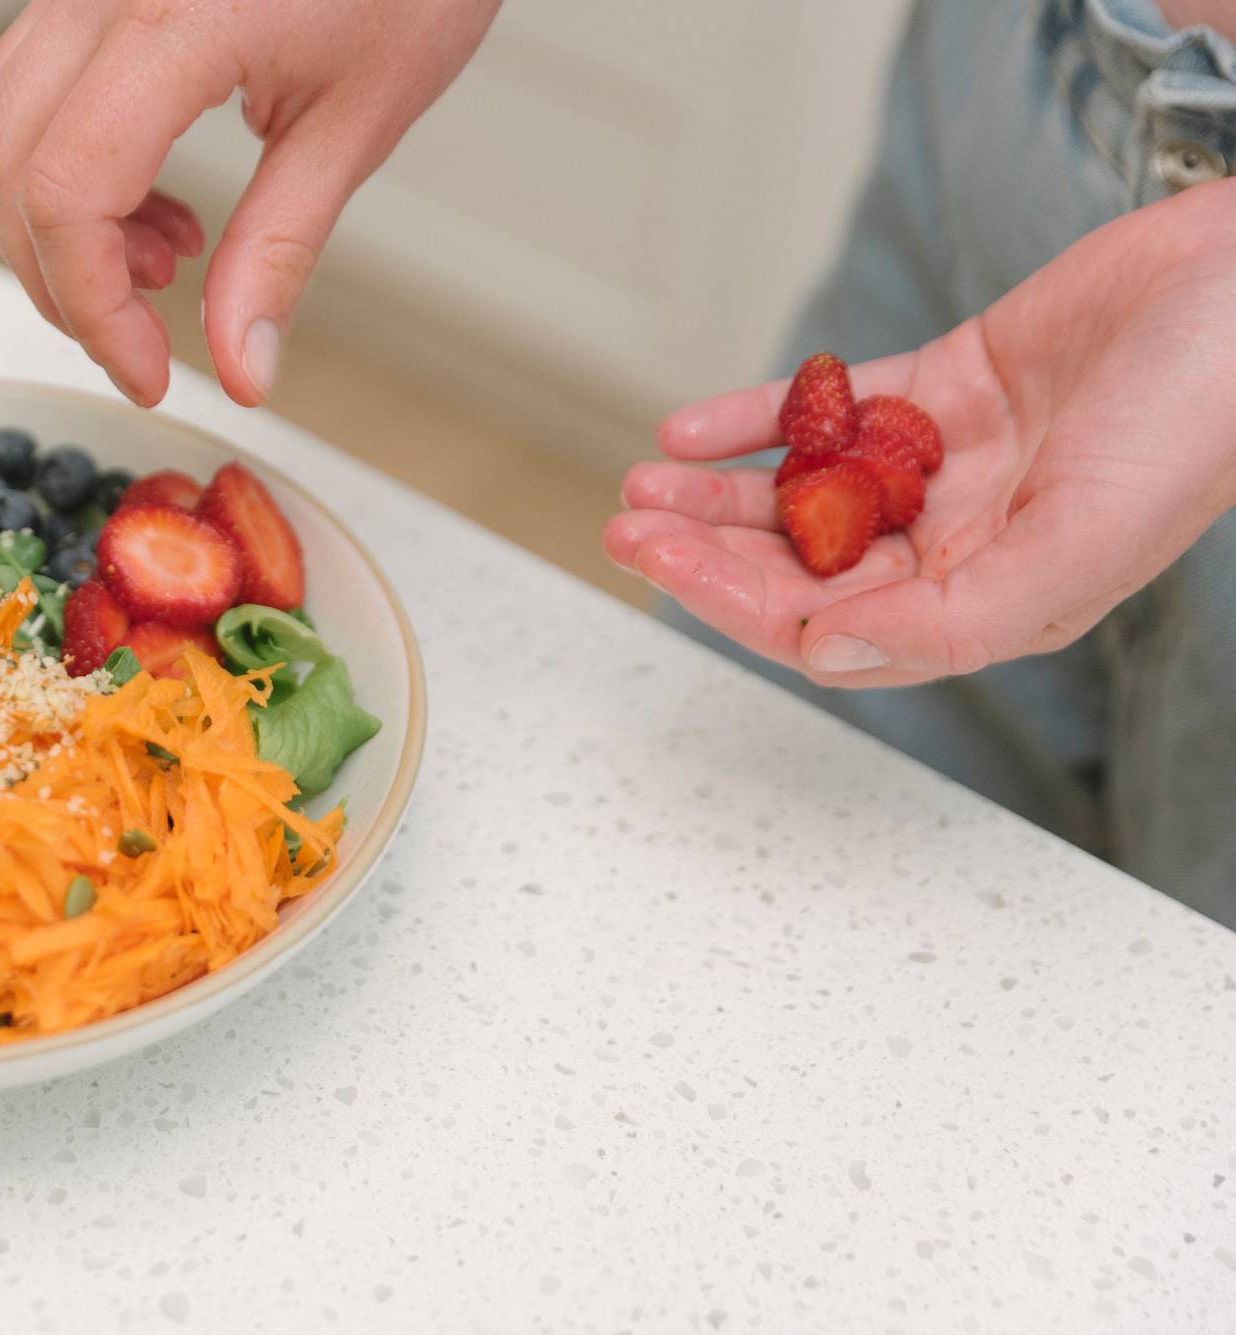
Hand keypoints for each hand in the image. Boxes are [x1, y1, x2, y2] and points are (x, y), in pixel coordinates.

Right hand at [0, 0, 500, 406]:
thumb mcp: (358, 123)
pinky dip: (68, 164)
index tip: (147, 372)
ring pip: (0, 121)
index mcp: (176, 16)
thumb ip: (279, 252)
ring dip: (56, 223)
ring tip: (164, 261)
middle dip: (61, 277)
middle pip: (7, 161)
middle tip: (142, 338)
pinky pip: (32, 83)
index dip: (91, 307)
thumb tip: (239, 371)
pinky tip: (154, 202)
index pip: (67, 190)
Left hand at [604, 178, 1235, 687]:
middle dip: (705, 552)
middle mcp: (960, 544)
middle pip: (801, 565)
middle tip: (623, 525)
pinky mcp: (944, 387)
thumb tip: (822, 654)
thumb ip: (950, 617)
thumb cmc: (1197, 422)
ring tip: (638, 482)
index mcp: (989, 602)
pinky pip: (831, 409)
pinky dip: (760, 418)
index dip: (735, 602)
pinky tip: (691, 429)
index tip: (661, 566)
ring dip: (717, 495)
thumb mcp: (1078, 544)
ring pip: (805, 493)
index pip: (830, 626)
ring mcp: (947, 465)